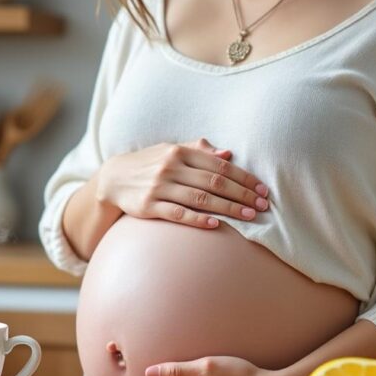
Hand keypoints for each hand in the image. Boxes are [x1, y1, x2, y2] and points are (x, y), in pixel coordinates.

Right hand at [95, 138, 269, 228]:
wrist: (113, 179)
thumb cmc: (149, 164)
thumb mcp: (170, 151)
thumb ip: (198, 151)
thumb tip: (228, 154)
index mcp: (180, 152)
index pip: (220, 165)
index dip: (244, 178)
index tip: (262, 190)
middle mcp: (170, 168)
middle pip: (215, 182)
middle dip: (242, 195)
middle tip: (263, 206)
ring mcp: (159, 187)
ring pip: (201, 199)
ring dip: (228, 208)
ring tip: (249, 217)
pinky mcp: (149, 206)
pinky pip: (178, 214)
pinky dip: (198, 219)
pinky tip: (216, 225)